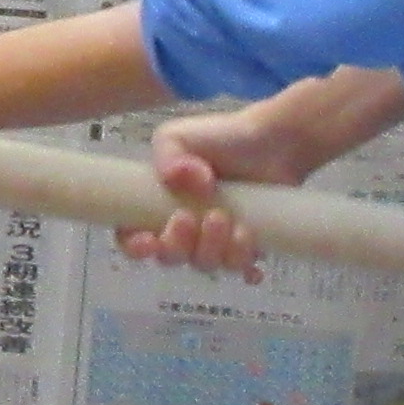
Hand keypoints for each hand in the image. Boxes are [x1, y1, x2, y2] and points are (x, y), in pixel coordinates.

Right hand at [118, 105, 323, 280]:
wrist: (271, 142)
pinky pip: (241, 268)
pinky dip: (245, 268)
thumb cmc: (221, 138)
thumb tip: (179, 178)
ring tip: (233, 221)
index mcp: (155, 206)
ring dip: (216, 249)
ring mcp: (214, 241)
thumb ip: (167, 153)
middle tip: (196, 217)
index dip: (134, 246)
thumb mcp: (178, 136)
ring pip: (206, 263)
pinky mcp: (245, 246)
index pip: (131, 236)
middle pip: (170, 257)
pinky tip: (253, 265)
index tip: (150, 239)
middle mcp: (182, 229)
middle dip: (180, 243)